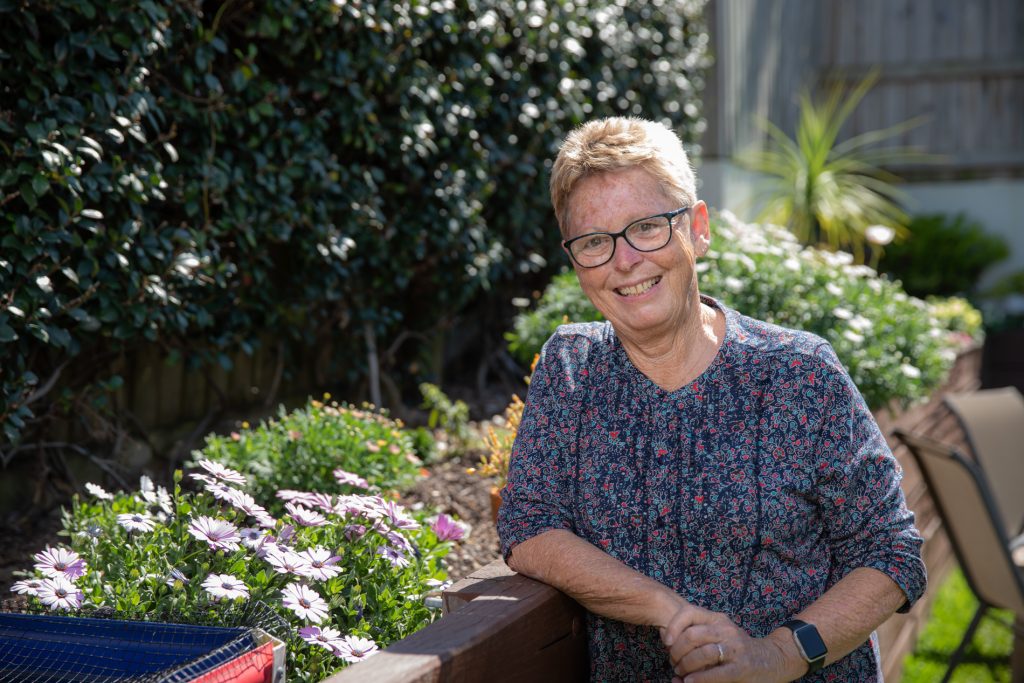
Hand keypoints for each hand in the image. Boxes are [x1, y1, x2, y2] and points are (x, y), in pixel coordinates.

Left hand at [659, 604, 795, 682]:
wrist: (771, 659)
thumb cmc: (737, 649)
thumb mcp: (719, 635)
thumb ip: (697, 639)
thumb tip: (669, 651)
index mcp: (717, 619)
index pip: (689, 613)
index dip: (673, 627)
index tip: (666, 642)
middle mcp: (726, 629)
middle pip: (691, 635)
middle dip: (676, 652)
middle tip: (674, 663)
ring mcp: (735, 648)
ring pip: (702, 653)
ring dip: (686, 666)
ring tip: (682, 673)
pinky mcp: (741, 667)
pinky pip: (716, 673)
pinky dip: (699, 678)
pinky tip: (690, 681)